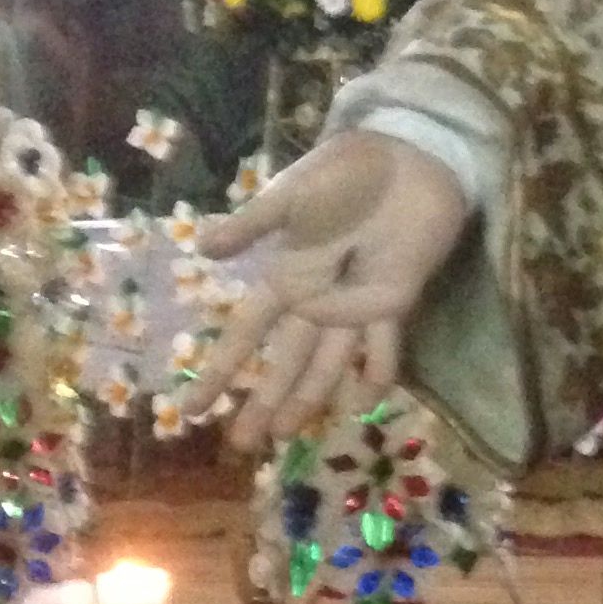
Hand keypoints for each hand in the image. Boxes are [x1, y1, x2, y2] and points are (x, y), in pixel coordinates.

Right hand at [189, 130, 469, 451]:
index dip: (221, 369)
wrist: (410, 156)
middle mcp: (316, 299)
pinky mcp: (395, 302)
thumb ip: (254, 223)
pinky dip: (375, 375)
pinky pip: (383, 348)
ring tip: (285, 437)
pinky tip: (361, 404)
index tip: (192, 409)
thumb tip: (205, 248)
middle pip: (284, 362)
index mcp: (286, 274)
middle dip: (262, 401)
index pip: (246, 332)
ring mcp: (356, 306)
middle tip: (241, 447)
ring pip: (326, 365)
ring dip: (307, 400)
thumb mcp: (292, 193)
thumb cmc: (347, 170)